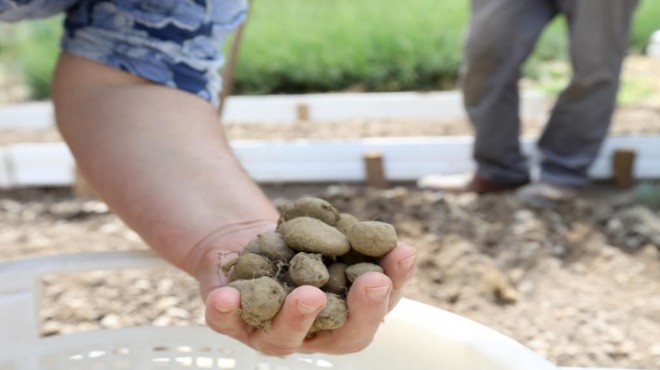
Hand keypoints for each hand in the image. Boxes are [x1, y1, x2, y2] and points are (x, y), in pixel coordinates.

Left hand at [191, 222, 416, 355]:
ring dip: (298, 317)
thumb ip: (363, 247)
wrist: (249, 245)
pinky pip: (226, 322)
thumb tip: (401, 247)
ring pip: (284, 338)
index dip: (394, 284)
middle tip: (372, 283)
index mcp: (345, 315)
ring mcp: (270, 332)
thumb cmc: (302, 246)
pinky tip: (225, 297)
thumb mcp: (335, 240)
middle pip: (342, 336)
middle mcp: (312, 333)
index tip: (403, 253)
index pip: (376, 309)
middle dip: (361, 311)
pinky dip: (226, 311)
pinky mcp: (231, 322)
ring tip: (309, 295)